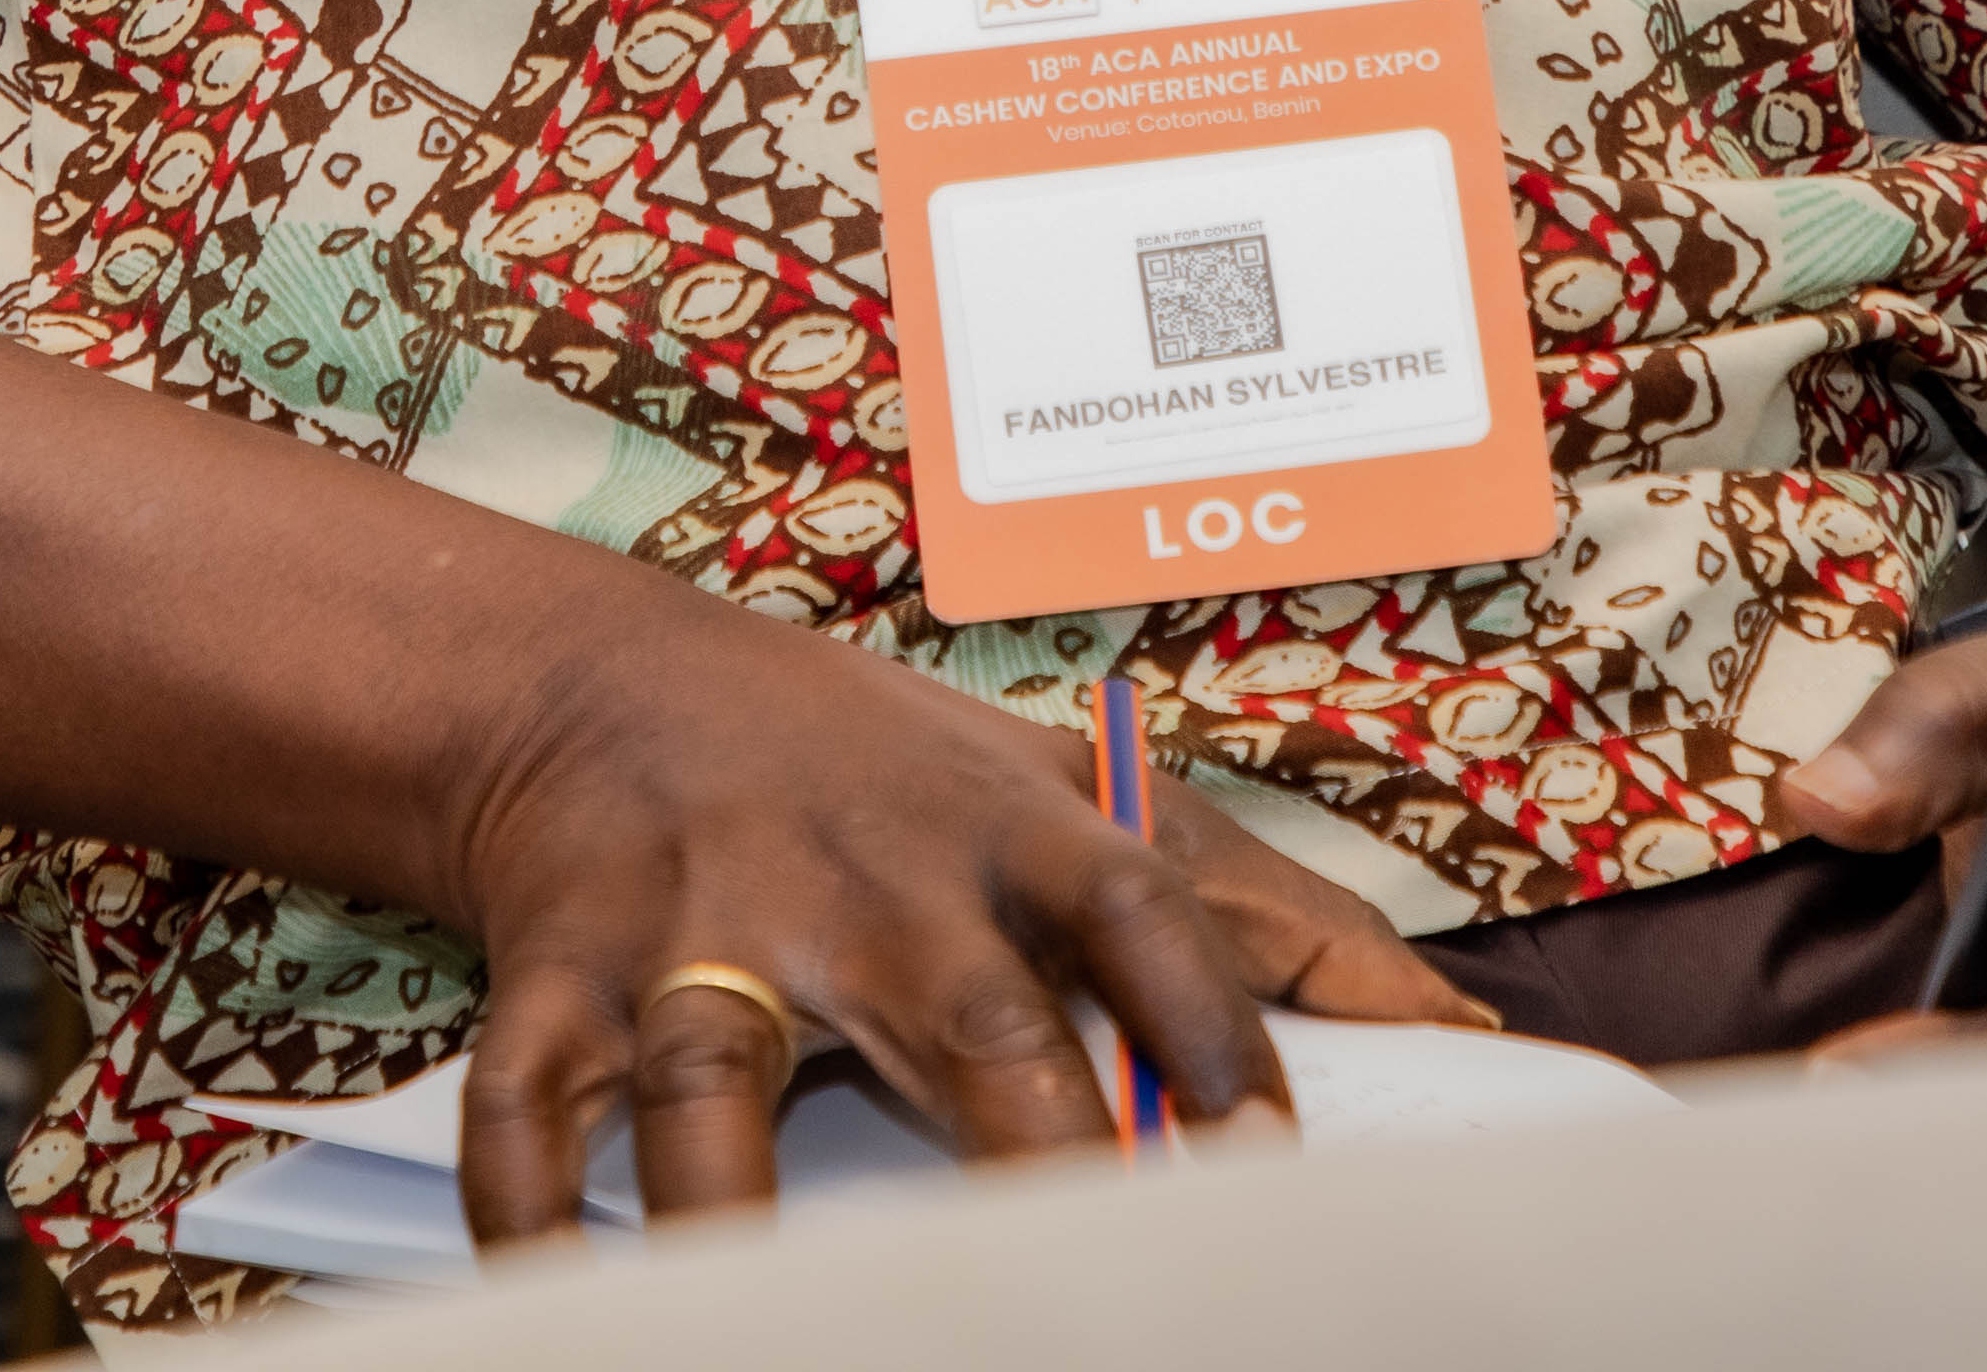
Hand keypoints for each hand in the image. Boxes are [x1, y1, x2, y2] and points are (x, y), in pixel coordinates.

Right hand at [443, 609, 1484, 1245]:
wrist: (604, 679)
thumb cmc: (877, 774)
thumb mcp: (1070, 802)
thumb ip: (1260, 916)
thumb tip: (1460, 1037)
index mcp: (1009, 842)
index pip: (1146, 913)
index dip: (1215, 1022)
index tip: (1265, 1150)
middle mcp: (865, 885)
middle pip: (966, 1024)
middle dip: (1025, 1145)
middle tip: (1078, 1274)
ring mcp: (702, 929)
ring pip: (721, 1079)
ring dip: (738, 1205)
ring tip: (780, 1316)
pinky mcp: (560, 976)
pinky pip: (529, 1107)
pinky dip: (526, 1213)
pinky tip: (557, 1304)